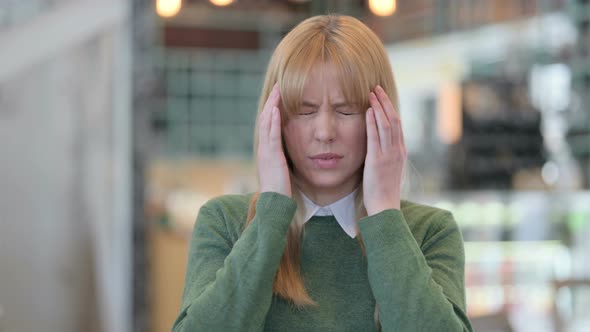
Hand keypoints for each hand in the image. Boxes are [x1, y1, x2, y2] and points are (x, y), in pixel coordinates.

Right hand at [257, 83, 291, 196]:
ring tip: (277, 90)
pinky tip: (276, 109)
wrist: (273, 205)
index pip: (268, 124)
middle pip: (265, 119)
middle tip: (278, 85)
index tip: (279, 95)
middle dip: (272, 101)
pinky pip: (272, 135)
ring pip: (266, 123)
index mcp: (266, 151)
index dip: (272, 108)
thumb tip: (287, 155)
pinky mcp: (272, 157)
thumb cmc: (279, 191)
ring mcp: (266, 152)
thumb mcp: (280, 171)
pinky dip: (273, 121)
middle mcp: (263, 148)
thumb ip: (282, 160)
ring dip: (272, 105)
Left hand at [363, 85, 405, 214]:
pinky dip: (372, 123)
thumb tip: (377, 144)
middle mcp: (397, 150)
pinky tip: (367, 112)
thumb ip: (384, 155)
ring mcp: (389, 155)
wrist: (385, 207)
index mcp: (400, 151)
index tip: (381, 97)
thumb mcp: (387, 169)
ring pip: (387, 125)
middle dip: (384, 102)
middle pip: (394, 120)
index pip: (397, 124)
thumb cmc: (383, 190)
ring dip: (378, 107)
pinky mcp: (378, 161)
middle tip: (376, 88)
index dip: (389, 108)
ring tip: (371, 94)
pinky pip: (375, 138)